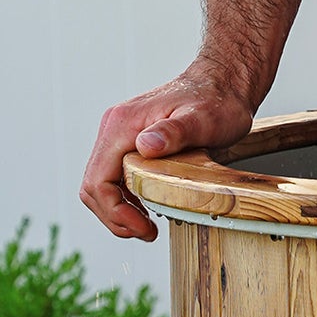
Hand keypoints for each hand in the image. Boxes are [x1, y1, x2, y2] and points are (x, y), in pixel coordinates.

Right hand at [81, 67, 256, 241]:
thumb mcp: (202, 120)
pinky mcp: (130, 141)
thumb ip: (173, 132)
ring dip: (118, 210)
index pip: (98, 180)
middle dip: (114, 216)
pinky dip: (125, 198)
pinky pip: (115, 177)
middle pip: (93, 186)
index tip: (143, 227)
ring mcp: (121, 134)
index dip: (115, 212)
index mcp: (122, 124)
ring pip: (102, 184)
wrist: (224, 84)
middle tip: (146, 232)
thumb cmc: (217, 101)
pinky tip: (147, 208)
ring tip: (146, 227)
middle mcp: (114, 128)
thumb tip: (145, 145)